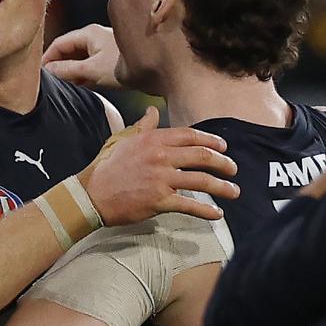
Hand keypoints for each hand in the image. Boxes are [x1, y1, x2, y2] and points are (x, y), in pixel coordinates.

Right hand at [43, 24, 121, 88]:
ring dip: (72, 72)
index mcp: (89, 33)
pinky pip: (90, 64)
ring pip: (79, 59)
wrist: (153, 73)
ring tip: (68, 85)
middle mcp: (95, 36)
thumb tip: (48, 69)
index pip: (59, 43)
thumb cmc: (125, 66)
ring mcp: (103, 47)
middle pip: (68, 50)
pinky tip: (83, 85)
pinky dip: (84, 74)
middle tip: (53, 82)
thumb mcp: (91, 70)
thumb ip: (66, 69)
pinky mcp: (110, 58)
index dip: (47, 58)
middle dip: (60, 66)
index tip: (40, 73)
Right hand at [79, 107, 239, 223]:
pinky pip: (189, 205)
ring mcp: (161, 179)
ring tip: (233, 191)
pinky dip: (206, 210)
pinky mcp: (159, 201)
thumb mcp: (123, 140)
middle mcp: (160, 157)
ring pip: (201, 181)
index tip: (223, 147)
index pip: (190, 136)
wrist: (91, 194)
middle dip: (223, 163)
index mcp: (153, 140)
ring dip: (222, 187)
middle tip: (233, 168)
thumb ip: (142, 126)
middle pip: (202, 157)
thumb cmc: (106, 167)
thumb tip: (152, 111)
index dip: (211, 141)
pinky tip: (216, 213)